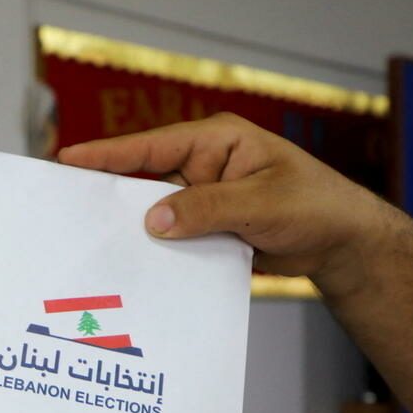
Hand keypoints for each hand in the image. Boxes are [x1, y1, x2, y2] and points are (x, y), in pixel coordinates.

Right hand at [57, 113, 398, 295]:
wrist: (342, 242)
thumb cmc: (315, 205)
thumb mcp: (261, 203)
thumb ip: (207, 209)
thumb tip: (154, 220)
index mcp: (216, 142)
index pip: (153, 145)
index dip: (109, 154)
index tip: (69, 159)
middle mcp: (204, 166)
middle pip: (147, 181)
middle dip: (114, 197)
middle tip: (71, 212)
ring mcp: (206, 200)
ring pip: (159, 216)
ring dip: (138, 232)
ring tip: (98, 248)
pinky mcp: (210, 230)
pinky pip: (176, 241)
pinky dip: (161, 254)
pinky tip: (139, 270)